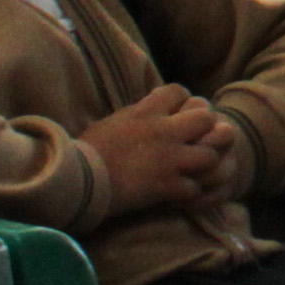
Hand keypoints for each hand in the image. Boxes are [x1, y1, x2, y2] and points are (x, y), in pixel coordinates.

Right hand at [77, 85, 236, 212]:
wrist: (74, 180)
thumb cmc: (84, 151)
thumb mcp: (110, 123)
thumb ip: (135, 114)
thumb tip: (146, 106)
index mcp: (145, 113)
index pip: (180, 91)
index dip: (184, 101)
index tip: (178, 113)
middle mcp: (162, 131)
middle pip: (207, 118)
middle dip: (206, 129)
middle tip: (195, 141)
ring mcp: (168, 159)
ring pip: (211, 154)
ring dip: (203, 164)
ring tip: (191, 170)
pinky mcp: (166, 185)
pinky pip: (195, 187)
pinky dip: (189, 192)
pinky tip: (177, 193)